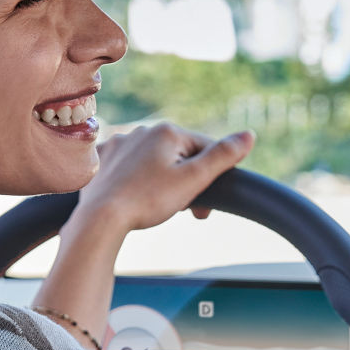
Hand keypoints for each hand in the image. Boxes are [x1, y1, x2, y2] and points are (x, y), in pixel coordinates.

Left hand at [74, 122, 253, 235]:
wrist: (101, 218)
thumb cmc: (148, 201)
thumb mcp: (193, 180)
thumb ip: (222, 156)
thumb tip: (248, 135)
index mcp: (167, 132)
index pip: (204, 149)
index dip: (211, 177)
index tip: (204, 208)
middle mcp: (142, 130)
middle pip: (177, 155)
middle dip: (185, 181)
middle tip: (184, 211)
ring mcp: (119, 143)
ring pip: (152, 160)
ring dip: (161, 179)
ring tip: (157, 205)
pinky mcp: (101, 159)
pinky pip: (126, 165)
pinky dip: (134, 178)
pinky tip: (133, 194)